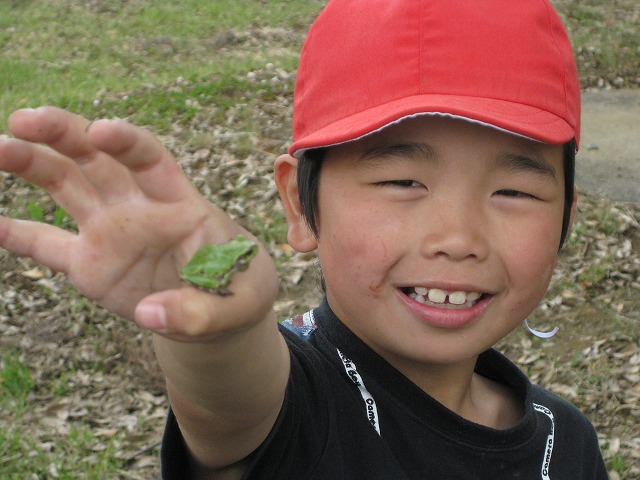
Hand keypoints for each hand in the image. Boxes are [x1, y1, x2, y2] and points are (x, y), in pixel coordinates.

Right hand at [0, 107, 277, 338]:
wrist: (219, 311)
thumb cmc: (238, 292)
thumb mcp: (240, 305)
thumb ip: (202, 311)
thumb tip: (149, 314)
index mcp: (181, 204)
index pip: (151, 159)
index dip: (127, 142)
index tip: (101, 131)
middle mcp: (139, 208)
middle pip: (97, 159)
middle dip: (64, 134)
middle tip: (24, 120)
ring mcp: (110, 232)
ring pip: (66, 186)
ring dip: (31, 164)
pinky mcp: (90, 264)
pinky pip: (47, 245)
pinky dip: (17, 235)